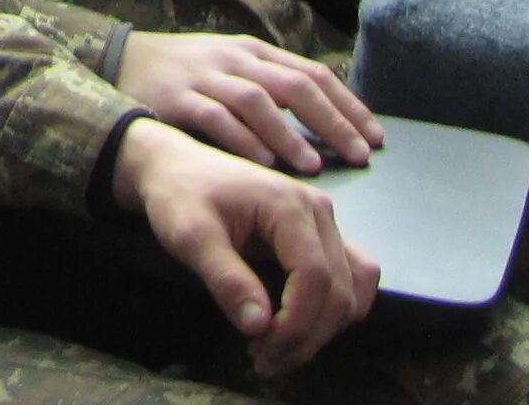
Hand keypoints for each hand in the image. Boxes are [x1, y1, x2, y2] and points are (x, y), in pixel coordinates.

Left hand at [113, 121, 376, 377]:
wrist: (175, 167)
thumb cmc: (179, 195)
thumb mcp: (189, 235)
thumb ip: (225, 279)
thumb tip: (259, 327)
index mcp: (289, 205)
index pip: (316, 277)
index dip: (296, 323)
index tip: (263, 350)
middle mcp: (318, 211)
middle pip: (339, 290)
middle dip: (307, 336)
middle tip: (264, 361)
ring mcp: (324, 222)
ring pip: (353, 289)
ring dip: (325, 329)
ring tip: (279, 350)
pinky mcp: (321, 235)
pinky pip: (350, 278)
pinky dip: (332, 311)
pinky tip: (297, 328)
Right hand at [115, 31, 379, 172]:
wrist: (121, 59)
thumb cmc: (188, 72)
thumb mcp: (233, 67)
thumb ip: (273, 88)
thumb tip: (328, 121)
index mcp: (255, 51)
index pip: (313, 74)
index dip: (348, 105)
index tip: (375, 138)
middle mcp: (235, 58)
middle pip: (293, 85)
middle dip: (331, 121)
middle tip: (358, 155)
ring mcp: (205, 76)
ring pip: (256, 100)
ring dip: (289, 134)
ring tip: (313, 166)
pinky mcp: (177, 97)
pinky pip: (214, 117)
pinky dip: (241, 139)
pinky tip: (262, 163)